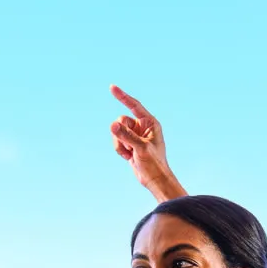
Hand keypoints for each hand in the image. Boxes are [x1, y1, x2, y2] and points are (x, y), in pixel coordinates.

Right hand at [108, 85, 182, 199]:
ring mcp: (135, 135)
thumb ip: (126, 136)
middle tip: (129, 146)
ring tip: (130, 153)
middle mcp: (142, 127)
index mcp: (150, 123)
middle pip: (121, 120)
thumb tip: (112, 125)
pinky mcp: (130, 143)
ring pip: (117, 131)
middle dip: (121, 133)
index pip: (134, 106)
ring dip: (119, 143)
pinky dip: (119, 149)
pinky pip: (117, 140)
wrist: (154, 179)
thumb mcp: (140, 148)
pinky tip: (128, 157)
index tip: (112, 87)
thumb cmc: (153, 163)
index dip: (123, 96)